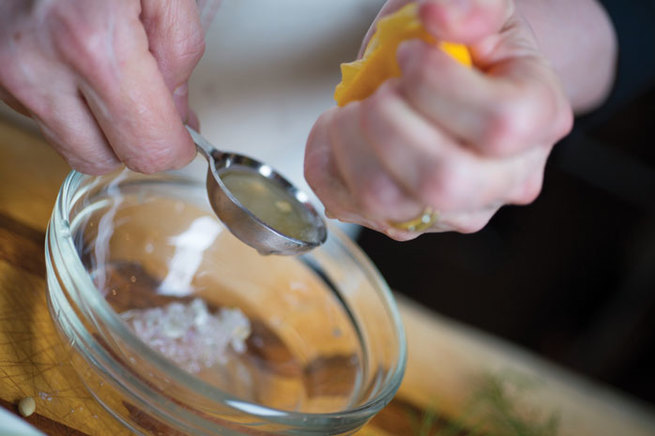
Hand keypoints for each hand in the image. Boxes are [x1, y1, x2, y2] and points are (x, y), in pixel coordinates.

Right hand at [0, 0, 205, 173]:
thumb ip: (180, 55)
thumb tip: (177, 115)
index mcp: (92, 45)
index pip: (147, 148)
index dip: (175, 147)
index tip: (183, 136)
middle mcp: (37, 66)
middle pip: (104, 159)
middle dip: (137, 139)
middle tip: (154, 106)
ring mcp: (8, 72)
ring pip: (71, 146)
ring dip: (103, 126)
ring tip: (115, 77)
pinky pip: (46, 118)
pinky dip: (73, 105)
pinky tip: (83, 67)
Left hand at [304, 0, 573, 239]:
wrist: (451, 86)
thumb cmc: (462, 49)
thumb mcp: (478, 7)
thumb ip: (471, 3)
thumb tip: (440, 18)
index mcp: (539, 118)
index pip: (499, 123)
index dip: (438, 84)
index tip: (411, 55)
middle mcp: (505, 179)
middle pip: (443, 179)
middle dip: (388, 122)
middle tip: (381, 91)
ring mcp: (456, 211)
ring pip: (388, 202)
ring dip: (350, 145)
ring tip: (355, 110)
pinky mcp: (409, 224)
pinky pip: (352, 208)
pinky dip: (327, 166)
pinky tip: (339, 135)